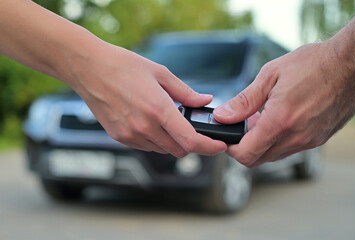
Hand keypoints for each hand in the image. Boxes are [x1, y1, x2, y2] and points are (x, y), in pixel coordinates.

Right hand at [68, 42, 226, 156]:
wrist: (88, 68)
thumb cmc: (123, 66)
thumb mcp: (160, 73)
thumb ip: (185, 92)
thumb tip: (204, 101)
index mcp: (159, 109)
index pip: (190, 141)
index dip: (209, 147)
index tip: (219, 146)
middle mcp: (144, 127)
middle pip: (179, 150)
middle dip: (190, 143)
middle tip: (191, 128)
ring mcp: (130, 135)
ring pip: (162, 150)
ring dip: (172, 142)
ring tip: (167, 120)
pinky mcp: (120, 137)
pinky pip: (146, 147)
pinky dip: (155, 140)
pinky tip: (151, 123)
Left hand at [213, 39, 354, 166]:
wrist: (351, 63)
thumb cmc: (313, 64)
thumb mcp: (270, 76)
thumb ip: (244, 101)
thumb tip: (223, 116)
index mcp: (280, 122)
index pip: (246, 154)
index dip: (231, 148)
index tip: (228, 136)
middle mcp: (296, 137)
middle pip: (258, 160)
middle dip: (245, 147)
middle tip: (244, 125)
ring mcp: (310, 141)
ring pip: (274, 156)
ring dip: (262, 144)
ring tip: (262, 118)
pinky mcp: (319, 139)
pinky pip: (291, 149)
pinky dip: (279, 141)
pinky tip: (280, 120)